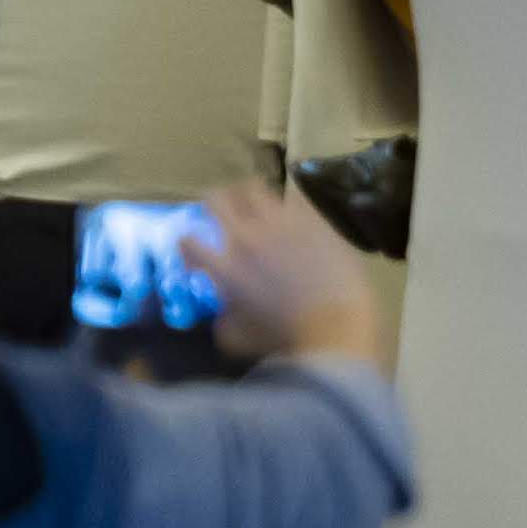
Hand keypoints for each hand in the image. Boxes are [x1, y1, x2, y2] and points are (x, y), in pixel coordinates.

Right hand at [200, 181, 384, 367]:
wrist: (338, 326)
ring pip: (254, 188)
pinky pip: (294, 199)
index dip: (188, 244)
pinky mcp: (312, 221)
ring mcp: (280, 224)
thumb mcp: (240, 338)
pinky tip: (294, 217)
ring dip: (250, 196)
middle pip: (215, 197)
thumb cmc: (287, 337)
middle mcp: (246, 236)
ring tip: (258, 206)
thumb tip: (221, 317)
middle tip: (222, 212)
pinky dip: (288, 205)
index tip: (196, 253)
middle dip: (214, 203)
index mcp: (224, 265)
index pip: (188, 240)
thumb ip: (223, 322)